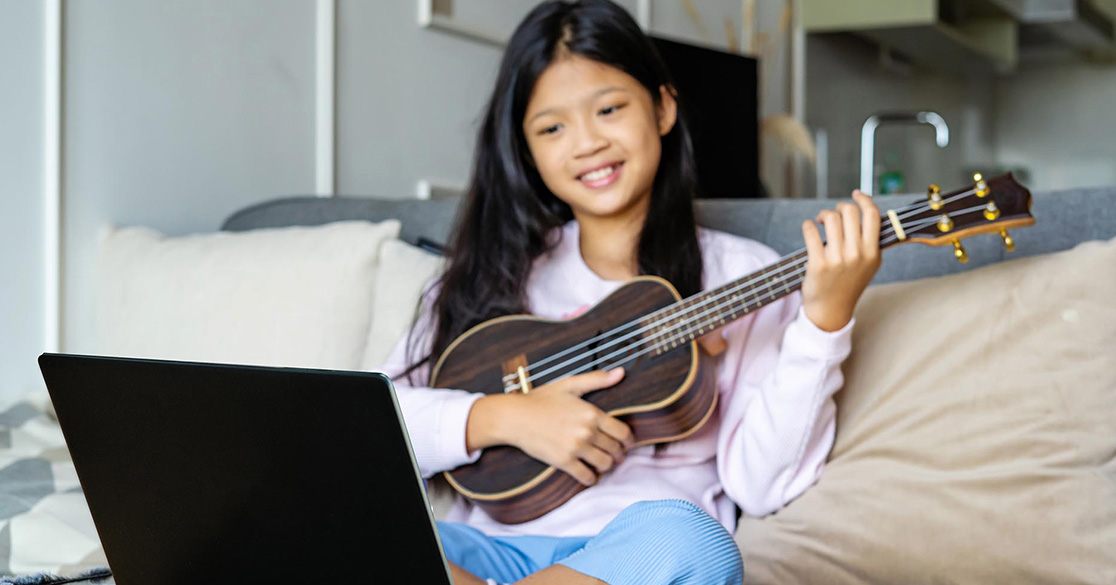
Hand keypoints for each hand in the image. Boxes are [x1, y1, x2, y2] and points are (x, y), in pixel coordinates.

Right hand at [466, 368, 633, 486]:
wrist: (514, 417)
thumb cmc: (541, 399)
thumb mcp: (569, 385)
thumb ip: (597, 379)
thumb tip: (621, 372)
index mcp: (592, 413)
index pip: (623, 432)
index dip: (628, 440)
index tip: (626, 444)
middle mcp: (587, 431)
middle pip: (615, 450)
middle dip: (618, 454)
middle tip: (615, 455)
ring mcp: (575, 448)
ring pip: (604, 464)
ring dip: (607, 466)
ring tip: (602, 463)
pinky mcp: (563, 462)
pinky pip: (586, 477)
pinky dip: (591, 478)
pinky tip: (589, 475)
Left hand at [800, 190, 881, 331]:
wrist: (831, 309)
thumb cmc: (849, 282)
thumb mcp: (870, 264)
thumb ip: (872, 240)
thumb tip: (867, 210)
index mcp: (873, 252)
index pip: (872, 215)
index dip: (864, 199)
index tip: (855, 194)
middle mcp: (857, 255)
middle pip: (850, 211)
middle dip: (840, 207)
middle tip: (833, 214)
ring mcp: (838, 259)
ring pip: (831, 218)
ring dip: (824, 214)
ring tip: (821, 221)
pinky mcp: (818, 263)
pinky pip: (810, 231)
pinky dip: (808, 225)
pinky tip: (809, 227)